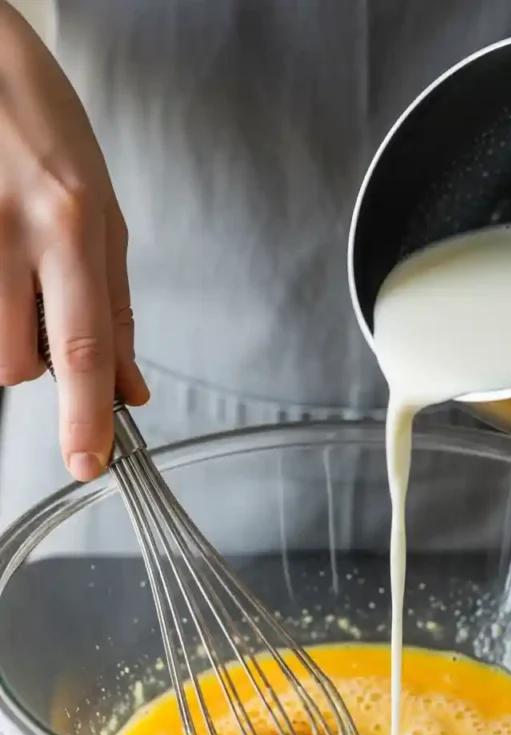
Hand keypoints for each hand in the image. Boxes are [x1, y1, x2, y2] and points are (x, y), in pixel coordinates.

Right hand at [0, 3, 147, 481]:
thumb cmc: (42, 127)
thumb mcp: (101, 213)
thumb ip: (115, 306)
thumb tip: (130, 389)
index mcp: (68, 223)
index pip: (84, 343)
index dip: (86, 414)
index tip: (89, 464)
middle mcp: (10, 232)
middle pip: (16, 362)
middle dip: (34, 360)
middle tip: (39, 301)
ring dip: (3, 335)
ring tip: (10, 271)